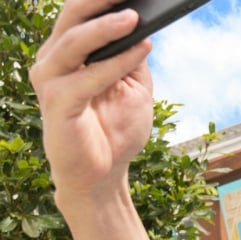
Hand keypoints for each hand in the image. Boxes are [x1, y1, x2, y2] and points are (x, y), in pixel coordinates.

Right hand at [30, 0, 154, 202]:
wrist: (103, 175)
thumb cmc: (115, 130)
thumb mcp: (134, 87)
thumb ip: (134, 57)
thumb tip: (144, 25)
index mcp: (69, 52)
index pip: (81, 14)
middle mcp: (54, 60)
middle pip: (72, 18)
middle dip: (98, 0)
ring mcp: (51, 81)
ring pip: (74, 42)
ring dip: (106, 27)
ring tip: (134, 16)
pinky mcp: (57, 103)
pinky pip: (88, 77)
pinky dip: (116, 62)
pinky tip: (140, 50)